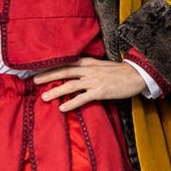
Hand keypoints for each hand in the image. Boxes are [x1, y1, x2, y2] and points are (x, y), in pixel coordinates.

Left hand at [32, 57, 146, 111]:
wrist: (136, 75)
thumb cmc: (118, 72)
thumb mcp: (100, 65)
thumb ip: (86, 67)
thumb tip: (73, 71)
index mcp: (87, 62)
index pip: (65, 62)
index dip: (51, 65)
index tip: (37, 68)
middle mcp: (88, 70)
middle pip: (64, 71)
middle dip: (47, 76)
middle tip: (33, 80)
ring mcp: (94, 81)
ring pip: (70, 85)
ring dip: (56, 91)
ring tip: (44, 97)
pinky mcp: (100, 92)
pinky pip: (82, 98)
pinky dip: (71, 103)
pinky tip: (62, 108)